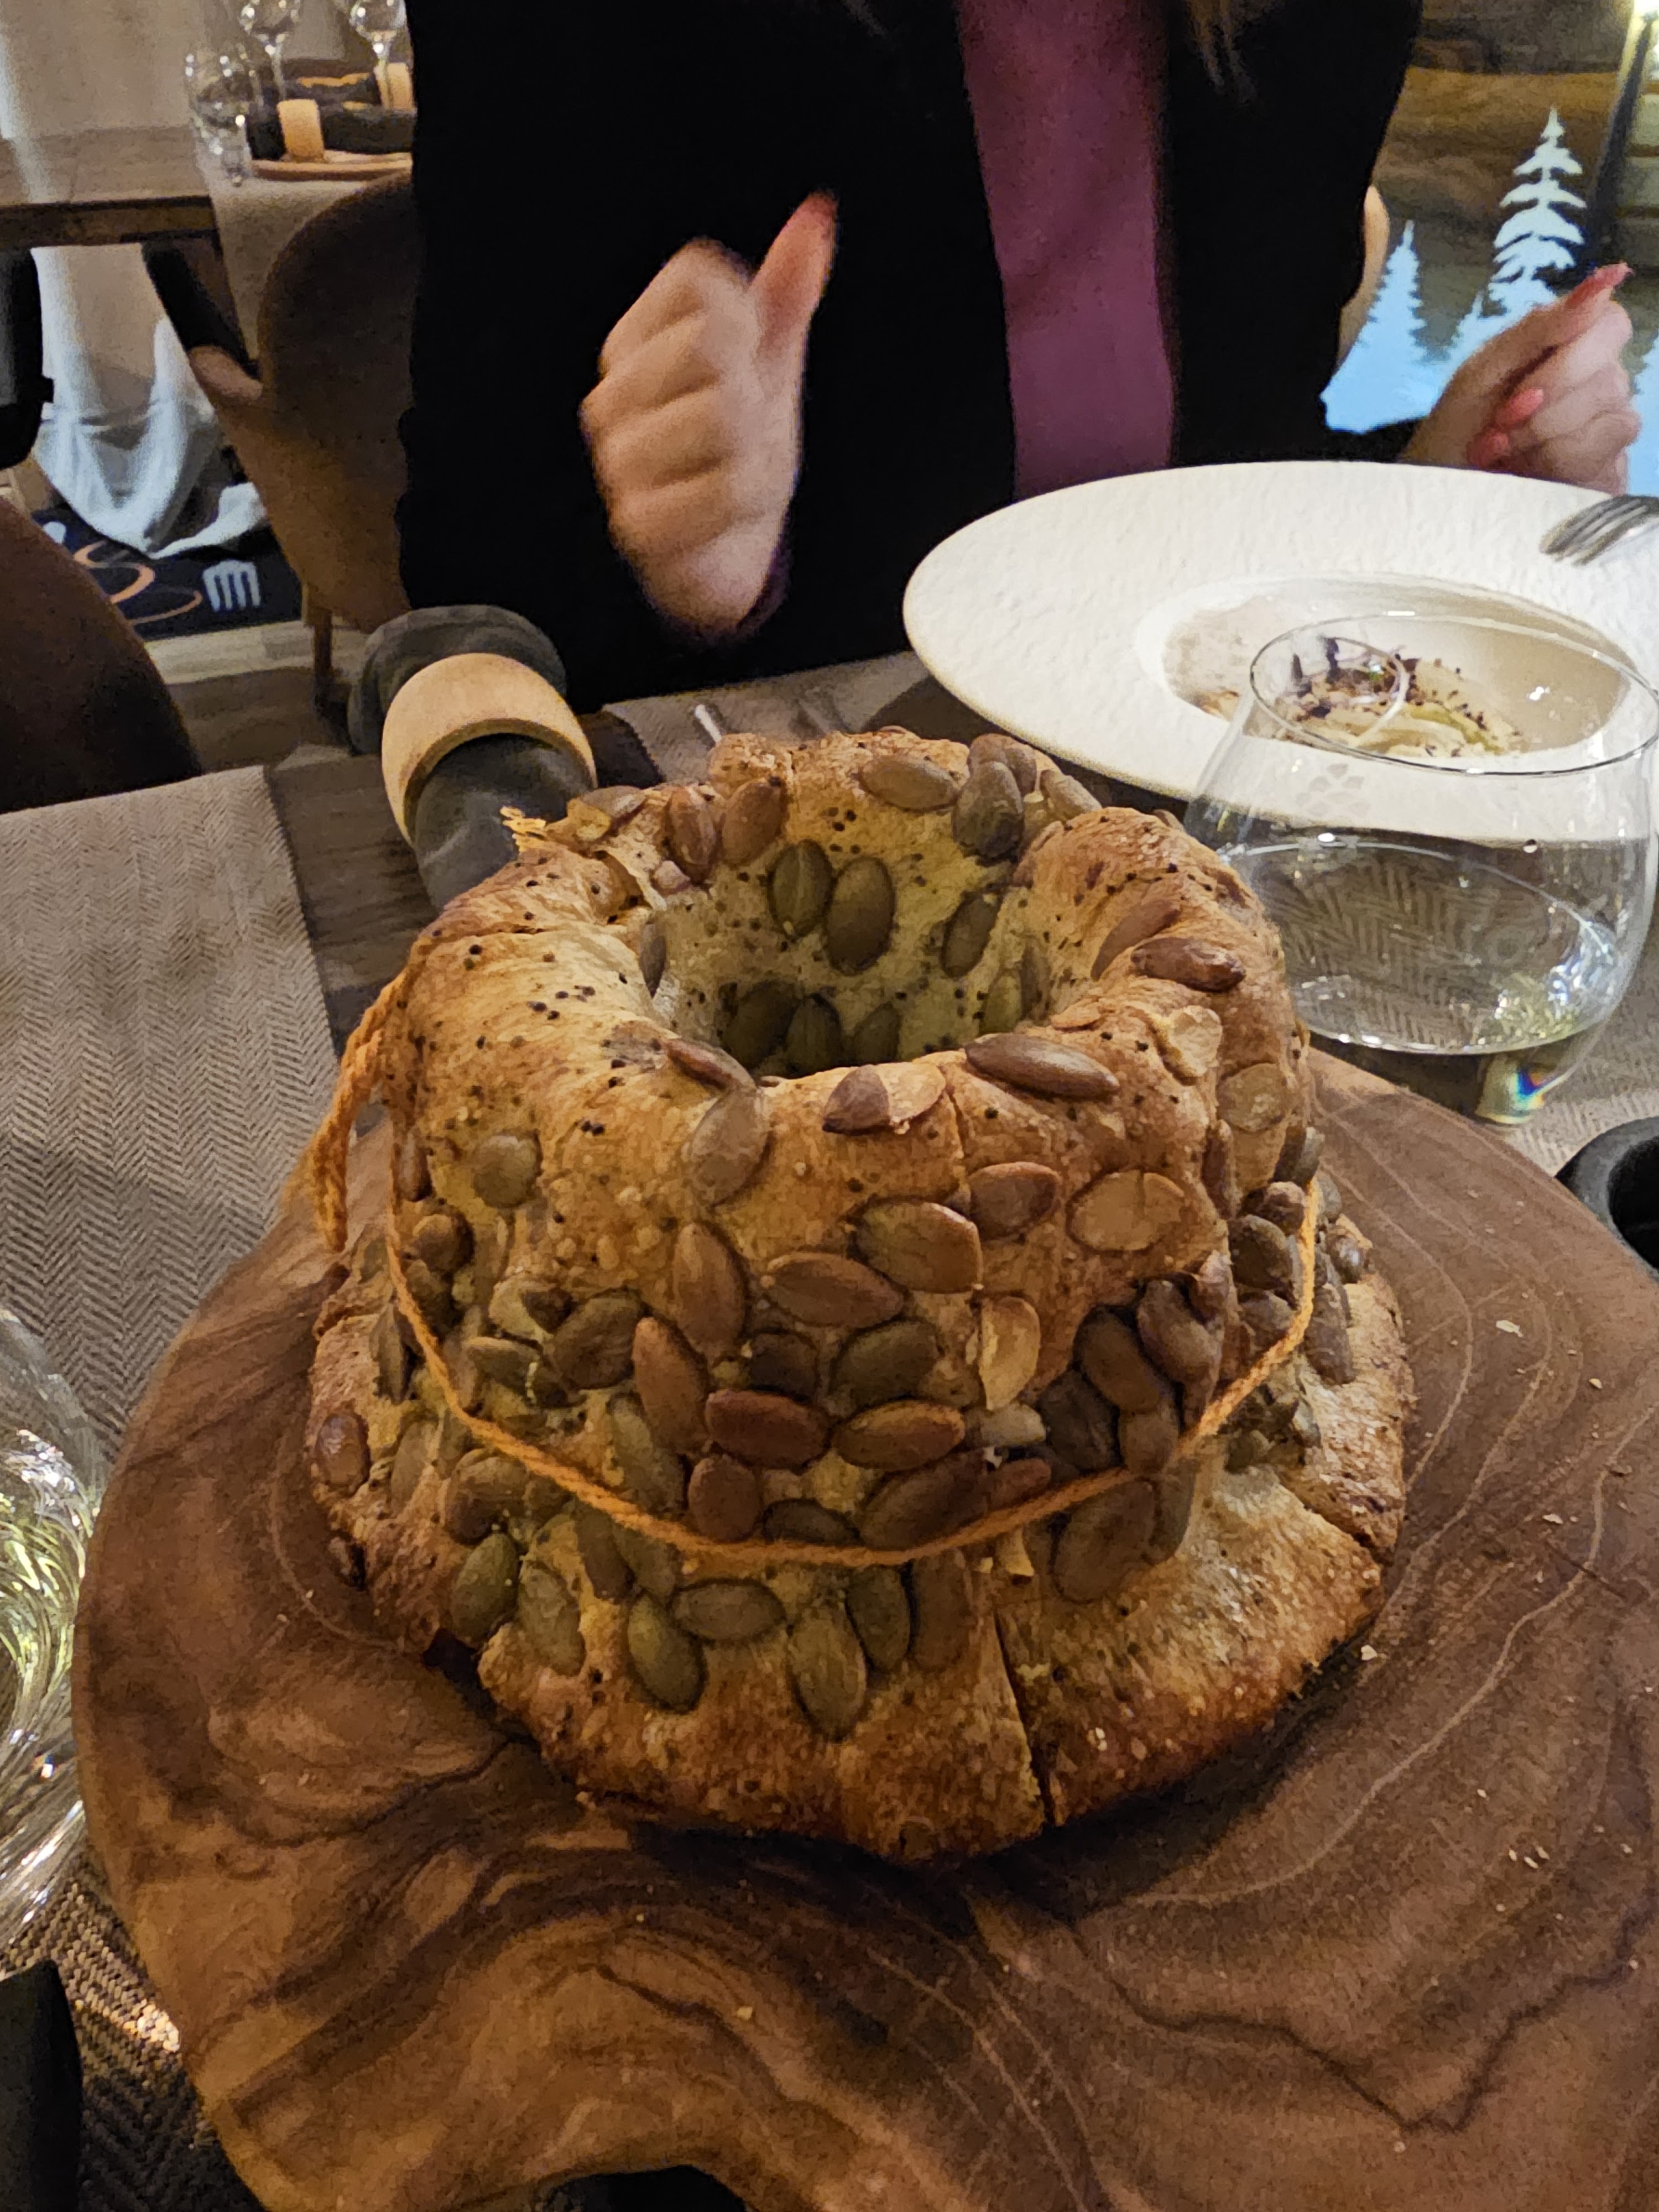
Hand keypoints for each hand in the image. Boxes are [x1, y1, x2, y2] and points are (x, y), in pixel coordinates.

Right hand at [580, 194, 836, 637]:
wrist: (725, 552)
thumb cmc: (738, 452)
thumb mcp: (769, 364)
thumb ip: (787, 291)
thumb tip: (817, 216)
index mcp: (634, 342)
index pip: (696, 278)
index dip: (747, 316)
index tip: (745, 363)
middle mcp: (613, 397)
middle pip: (708, 344)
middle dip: (752, 391)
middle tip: (745, 431)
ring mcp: (619, 461)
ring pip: (720, 417)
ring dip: (754, 453)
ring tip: (736, 471)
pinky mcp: (638, 525)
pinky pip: (725, 491)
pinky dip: (746, 504)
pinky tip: (727, 513)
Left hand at [1404, 265, 1639, 492]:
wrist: (1440, 485)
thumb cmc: (1460, 423)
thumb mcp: (1484, 370)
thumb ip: (1541, 326)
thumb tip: (1607, 277)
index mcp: (1576, 343)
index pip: (1611, 325)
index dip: (1569, 363)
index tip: (1518, 394)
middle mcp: (1604, 382)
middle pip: (1609, 383)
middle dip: (1542, 416)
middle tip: (1498, 431)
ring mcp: (1610, 429)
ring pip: (1611, 427)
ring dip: (1544, 447)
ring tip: (1504, 454)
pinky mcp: (1608, 474)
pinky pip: (1605, 468)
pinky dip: (1554, 473)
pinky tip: (1525, 476)